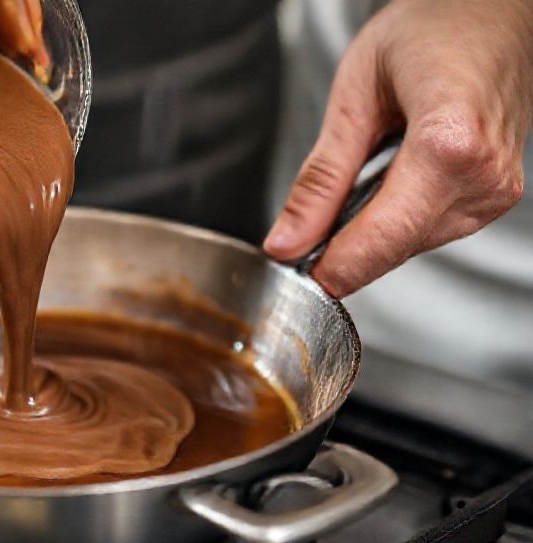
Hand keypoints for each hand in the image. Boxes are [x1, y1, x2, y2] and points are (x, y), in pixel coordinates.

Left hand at [265, 0, 532, 296]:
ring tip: (353, 186)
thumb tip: (287, 242)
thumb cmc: (432, 29)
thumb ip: (320, 178)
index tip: (293, 275)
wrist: (493, 11)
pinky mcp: (496, 195)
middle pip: (394, 248)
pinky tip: (385, 184)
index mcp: (451, 144)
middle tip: (300, 233)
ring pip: (410, 247)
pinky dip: (394, 221)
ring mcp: (497, 190)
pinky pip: (429, 230)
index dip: (332, 266)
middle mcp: (484, 175)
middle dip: (342, 252)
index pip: (382, 236)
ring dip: (369, 234)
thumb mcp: (354, 97)